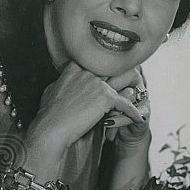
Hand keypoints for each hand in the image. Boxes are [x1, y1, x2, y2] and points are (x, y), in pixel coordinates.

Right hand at [26, 62, 145, 159]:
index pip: (96, 62)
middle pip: (112, 68)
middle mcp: (87, 72)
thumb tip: (63, 81)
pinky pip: (126, 103)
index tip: (113, 71)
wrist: (51, 127)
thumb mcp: (51, 91)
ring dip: (132, 91)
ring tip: (140, 95)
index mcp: (74, 68)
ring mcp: (97, 83)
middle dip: (124, 74)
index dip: (106, 66)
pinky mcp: (105, 97)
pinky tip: (139, 118)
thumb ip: (62, 82)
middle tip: (135, 78)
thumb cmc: (49, 114)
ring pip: (122, 83)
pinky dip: (134, 112)